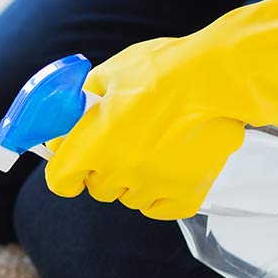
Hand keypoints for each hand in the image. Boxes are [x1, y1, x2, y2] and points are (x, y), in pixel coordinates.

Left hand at [45, 0, 277, 219]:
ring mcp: (152, 187)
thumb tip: (65, 118)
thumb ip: (81, 101)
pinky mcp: (184, 196)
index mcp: (92, 145)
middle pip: (97, 188)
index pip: (60, 181)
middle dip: (103, 168)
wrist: (217, 78)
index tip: (73, 160)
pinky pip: (159, 207)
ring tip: (153, 146)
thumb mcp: (110, 74)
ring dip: (134, 179)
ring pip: (129, 197)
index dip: (65, 170)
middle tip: (122, 142)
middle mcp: (118, 173)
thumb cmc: (163, 70)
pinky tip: (169, 166)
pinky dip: (161, 192)